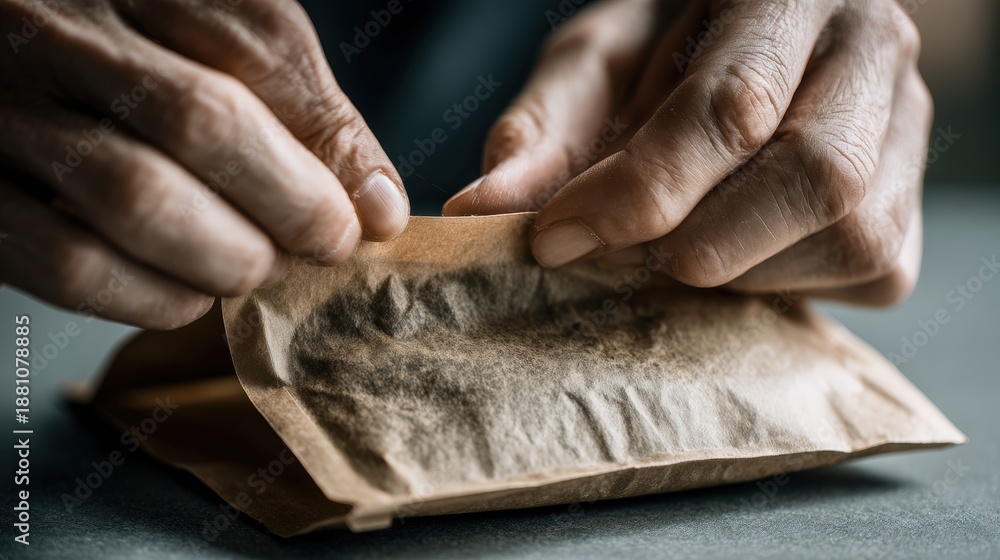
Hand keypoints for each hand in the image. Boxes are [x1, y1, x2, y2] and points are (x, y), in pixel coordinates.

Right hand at [0, 0, 408, 327]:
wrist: (4, 60)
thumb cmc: (130, 59)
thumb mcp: (220, 45)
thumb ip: (304, 110)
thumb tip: (377, 208)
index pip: (262, 50)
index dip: (329, 151)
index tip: (363, 215)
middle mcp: (58, 24)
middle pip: (204, 121)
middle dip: (290, 207)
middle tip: (321, 246)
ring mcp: (3, 107)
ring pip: (138, 197)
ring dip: (227, 258)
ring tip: (255, 268)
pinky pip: (70, 262)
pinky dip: (154, 297)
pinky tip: (188, 294)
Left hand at [445, 0, 930, 305]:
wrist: (752, 60)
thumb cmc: (664, 56)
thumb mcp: (593, 69)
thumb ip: (541, 130)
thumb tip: (479, 208)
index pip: (731, 105)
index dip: (639, 189)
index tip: (556, 235)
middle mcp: (870, 47)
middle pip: (813, 175)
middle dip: (696, 240)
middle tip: (616, 255)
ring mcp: (909, 129)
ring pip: (847, 231)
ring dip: (734, 267)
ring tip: (668, 249)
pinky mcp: (913, 210)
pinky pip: (866, 270)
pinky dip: (777, 284)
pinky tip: (728, 254)